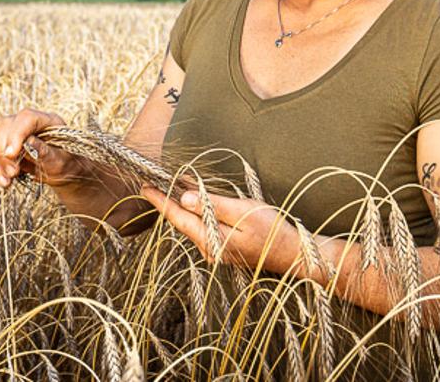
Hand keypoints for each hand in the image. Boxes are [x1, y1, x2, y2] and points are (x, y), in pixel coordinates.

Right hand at [0, 108, 85, 187]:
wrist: (61, 174)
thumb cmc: (65, 165)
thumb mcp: (61, 161)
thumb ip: (45, 151)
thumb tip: (28, 142)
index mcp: (46, 120)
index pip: (26, 118)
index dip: (16, 134)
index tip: (12, 154)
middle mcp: (26, 123)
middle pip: (4, 127)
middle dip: (4, 154)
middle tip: (12, 174)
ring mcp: (11, 133)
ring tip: (5, 182)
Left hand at [140, 186, 316, 276]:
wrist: (294, 254)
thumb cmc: (273, 231)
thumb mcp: (243, 212)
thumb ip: (213, 205)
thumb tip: (185, 198)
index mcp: (211, 241)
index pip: (178, 218)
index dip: (161, 202)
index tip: (145, 188)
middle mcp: (210, 249)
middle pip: (183, 222)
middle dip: (169, 202)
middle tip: (154, 183)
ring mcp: (217, 251)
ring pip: (194, 225)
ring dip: (184, 206)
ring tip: (173, 187)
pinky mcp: (226, 248)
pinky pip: (205, 228)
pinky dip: (198, 213)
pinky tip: (198, 202)